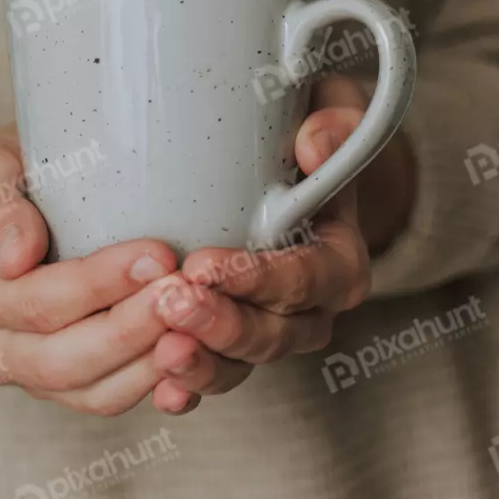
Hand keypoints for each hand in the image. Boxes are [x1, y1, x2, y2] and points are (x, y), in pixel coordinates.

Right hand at [0, 126, 192, 415]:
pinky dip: (156, 384)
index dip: (98, 284)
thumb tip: (16, 256)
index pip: (34, 302)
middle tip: (187, 290)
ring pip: (93, 392)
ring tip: (198, 321)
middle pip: (64, 360)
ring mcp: (28, 374)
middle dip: (132, 329)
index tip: (156, 254)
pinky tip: (193, 354)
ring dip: (150, 363)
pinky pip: (112, 397)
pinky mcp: (68, 384)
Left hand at [150, 76, 414, 413]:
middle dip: (221, 323)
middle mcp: (310, 307)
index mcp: (339, 258)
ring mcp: (269, 330)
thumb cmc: (308, 131)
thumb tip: (313, 144)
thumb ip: (336, 122)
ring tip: (160, 349)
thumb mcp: (333, 110)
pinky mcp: (229, 340)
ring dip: (202, 360)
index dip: (260, 279)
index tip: (207, 264)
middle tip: (171, 300)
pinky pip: (213, 373)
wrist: (294, 168)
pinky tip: (161, 388)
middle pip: (271, 333)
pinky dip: (188, 386)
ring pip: (240, 363)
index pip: (306, 279)